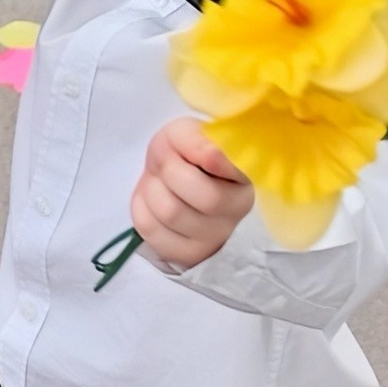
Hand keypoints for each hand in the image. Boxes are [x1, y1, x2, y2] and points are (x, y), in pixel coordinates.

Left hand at [130, 116, 254, 268]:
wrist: (172, 172)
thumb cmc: (186, 151)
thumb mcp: (188, 132)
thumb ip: (198, 141)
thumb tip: (213, 158)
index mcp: (245, 184)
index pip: (220, 180)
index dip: (198, 159)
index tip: (192, 150)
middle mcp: (236, 217)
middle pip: (198, 199)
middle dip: (170, 172)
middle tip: (167, 162)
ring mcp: (213, 240)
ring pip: (170, 214)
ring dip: (153, 188)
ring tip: (160, 180)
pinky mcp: (186, 254)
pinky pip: (150, 230)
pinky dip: (142, 207)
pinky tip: (153, 199)